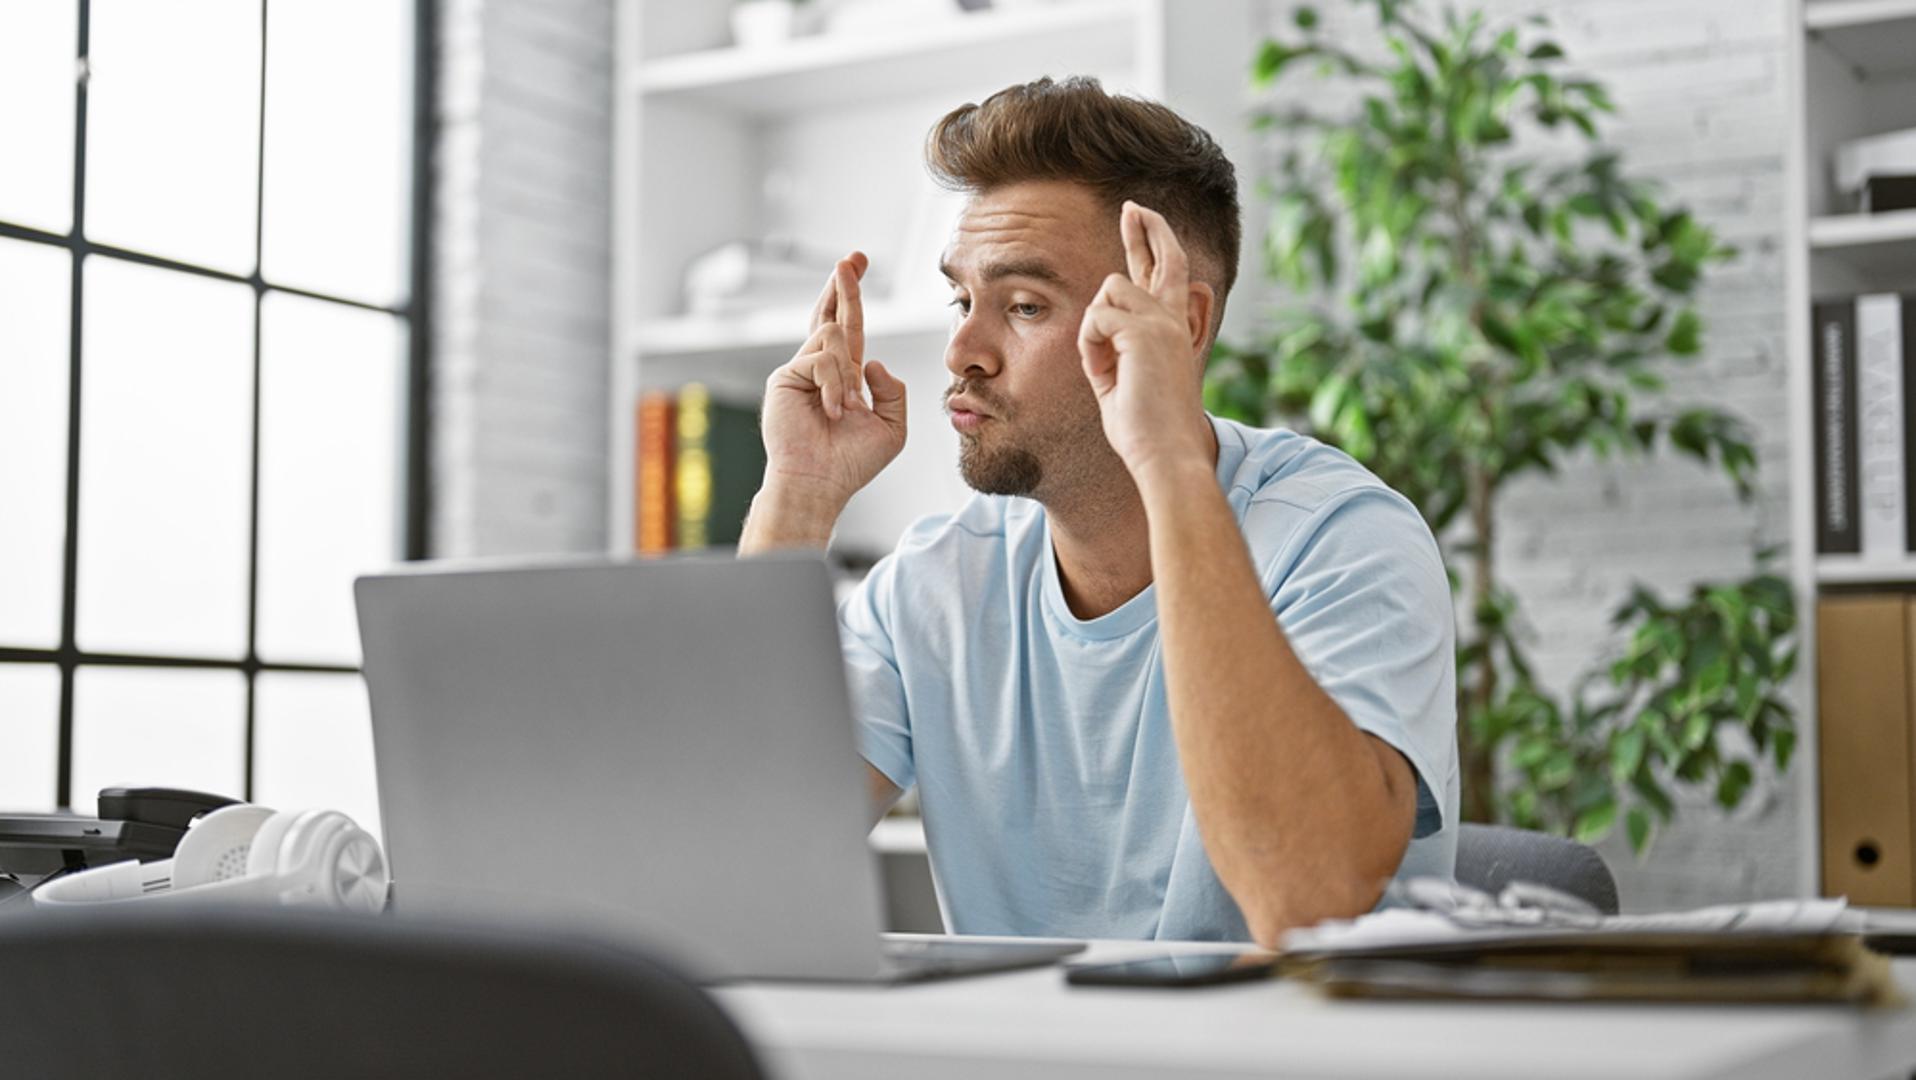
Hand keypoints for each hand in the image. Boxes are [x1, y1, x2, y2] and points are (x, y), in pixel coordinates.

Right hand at [759, 251, 908, 510]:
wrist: (820, 482)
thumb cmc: (852, 463)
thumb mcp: (891, 427)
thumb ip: (892, 391)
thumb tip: (872, 361)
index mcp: (843, 376)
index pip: (848, 327)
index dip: (852, 296)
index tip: (857, 265)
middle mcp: (819, 369)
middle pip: (830, 314)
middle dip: (844, 285)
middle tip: (851, 258)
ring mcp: (799, 371)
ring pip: (832, 336)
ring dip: (846, 375)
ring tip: (843, 409)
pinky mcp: (784, 377)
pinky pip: (820, 359)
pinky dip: (833, 386)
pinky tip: (830, 411)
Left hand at [1076, 201, 1213, 482]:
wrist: (1165, 454)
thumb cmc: (1145, 430)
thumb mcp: (1124, 380)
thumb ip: (1114, 347)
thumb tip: (1098, 323)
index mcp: (1172, 331)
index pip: (1166, 276)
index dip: (1155, 244)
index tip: (1142, 218)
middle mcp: (1174, 320)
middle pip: (1162, 258)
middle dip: (1146, 229)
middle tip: (1132, 207)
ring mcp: (1163, 322)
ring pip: (1108, 291)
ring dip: (1094, 329)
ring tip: (1106, 368)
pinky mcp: (1145, 331)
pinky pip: (1095, 319)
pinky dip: (1090, 347)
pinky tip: (1105, 372)